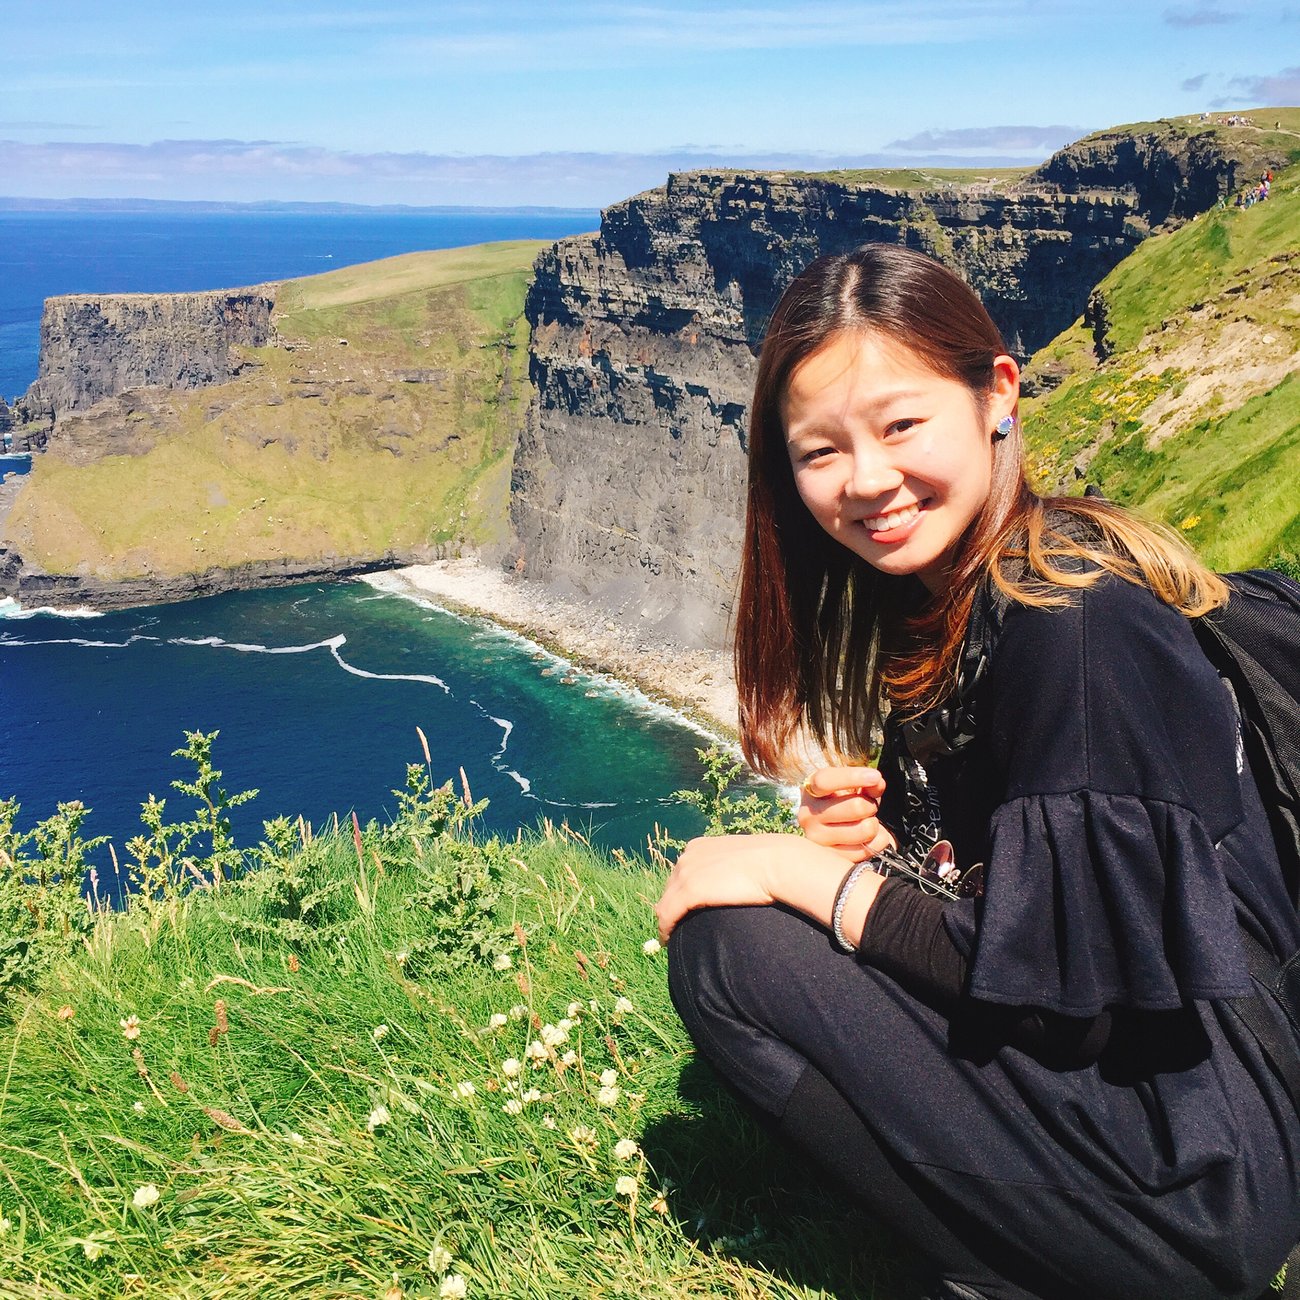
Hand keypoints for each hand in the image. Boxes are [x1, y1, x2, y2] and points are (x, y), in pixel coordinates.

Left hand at [654, 832, 848, 943]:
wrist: (778, 863)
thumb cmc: (771, 863)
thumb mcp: (743, 861)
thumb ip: (731, 868)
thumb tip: (739, 880)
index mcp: (700, 847)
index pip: (681, 873)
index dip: (679, 893)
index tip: (683, 910)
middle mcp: (688, 856)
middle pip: (670, 887)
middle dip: (670, 907)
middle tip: (676, 927)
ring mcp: (687, 872)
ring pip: (665, 903)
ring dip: (666, 921)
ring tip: (671, 938)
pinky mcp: (689, 890)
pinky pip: (668, 915)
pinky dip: (665, 929)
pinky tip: (668, 941)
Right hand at [797, 765, 894, 862]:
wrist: (829, 827)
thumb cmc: (842, 802)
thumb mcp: (851, 787)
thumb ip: (867, 783)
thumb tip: (877, 783)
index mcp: (810, 791)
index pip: (825, 781)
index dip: (852, 777)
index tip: (875, 777)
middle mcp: (808, 815)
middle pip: (855, 807)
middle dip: (870, 805)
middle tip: (868, 807)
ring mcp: (817, 839)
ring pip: (864, 830)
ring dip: (874, 824)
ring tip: (865, 822)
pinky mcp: (832, 858)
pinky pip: (867, 849)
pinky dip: (877, 842)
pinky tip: (869, 837)